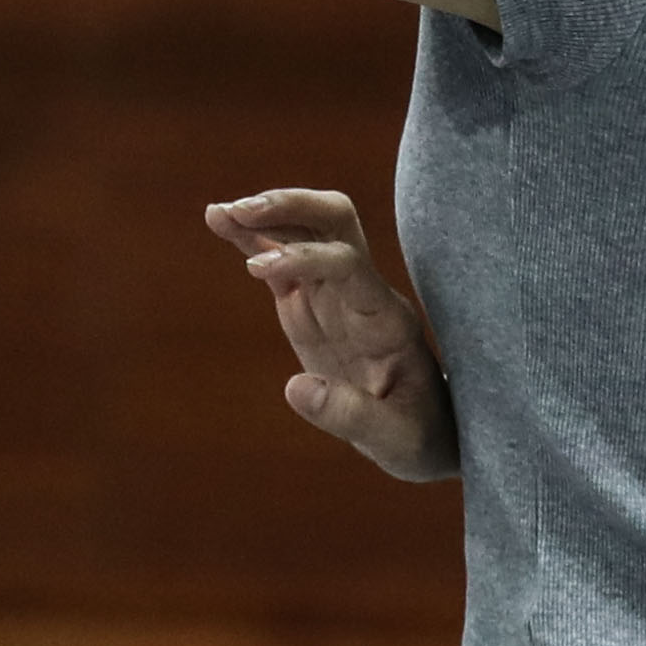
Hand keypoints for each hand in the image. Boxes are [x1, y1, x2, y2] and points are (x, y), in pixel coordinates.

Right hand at [208, 188, 454, 480]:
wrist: (427, 431)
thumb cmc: (417, 435)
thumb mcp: (395, 440)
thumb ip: (350, 415)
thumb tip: (295, 388)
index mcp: (386, 319)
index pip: (348, 263)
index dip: (304, 256)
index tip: (258, 269)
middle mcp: (362, 292)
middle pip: (334, 220)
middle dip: (291, 206)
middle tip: (243, 211)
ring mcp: (335, 294)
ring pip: (304, 229)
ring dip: (265, 215)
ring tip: (219, 212)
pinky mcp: (310, 304)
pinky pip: (281, 257)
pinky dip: (251, 237)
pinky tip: (220, 222)